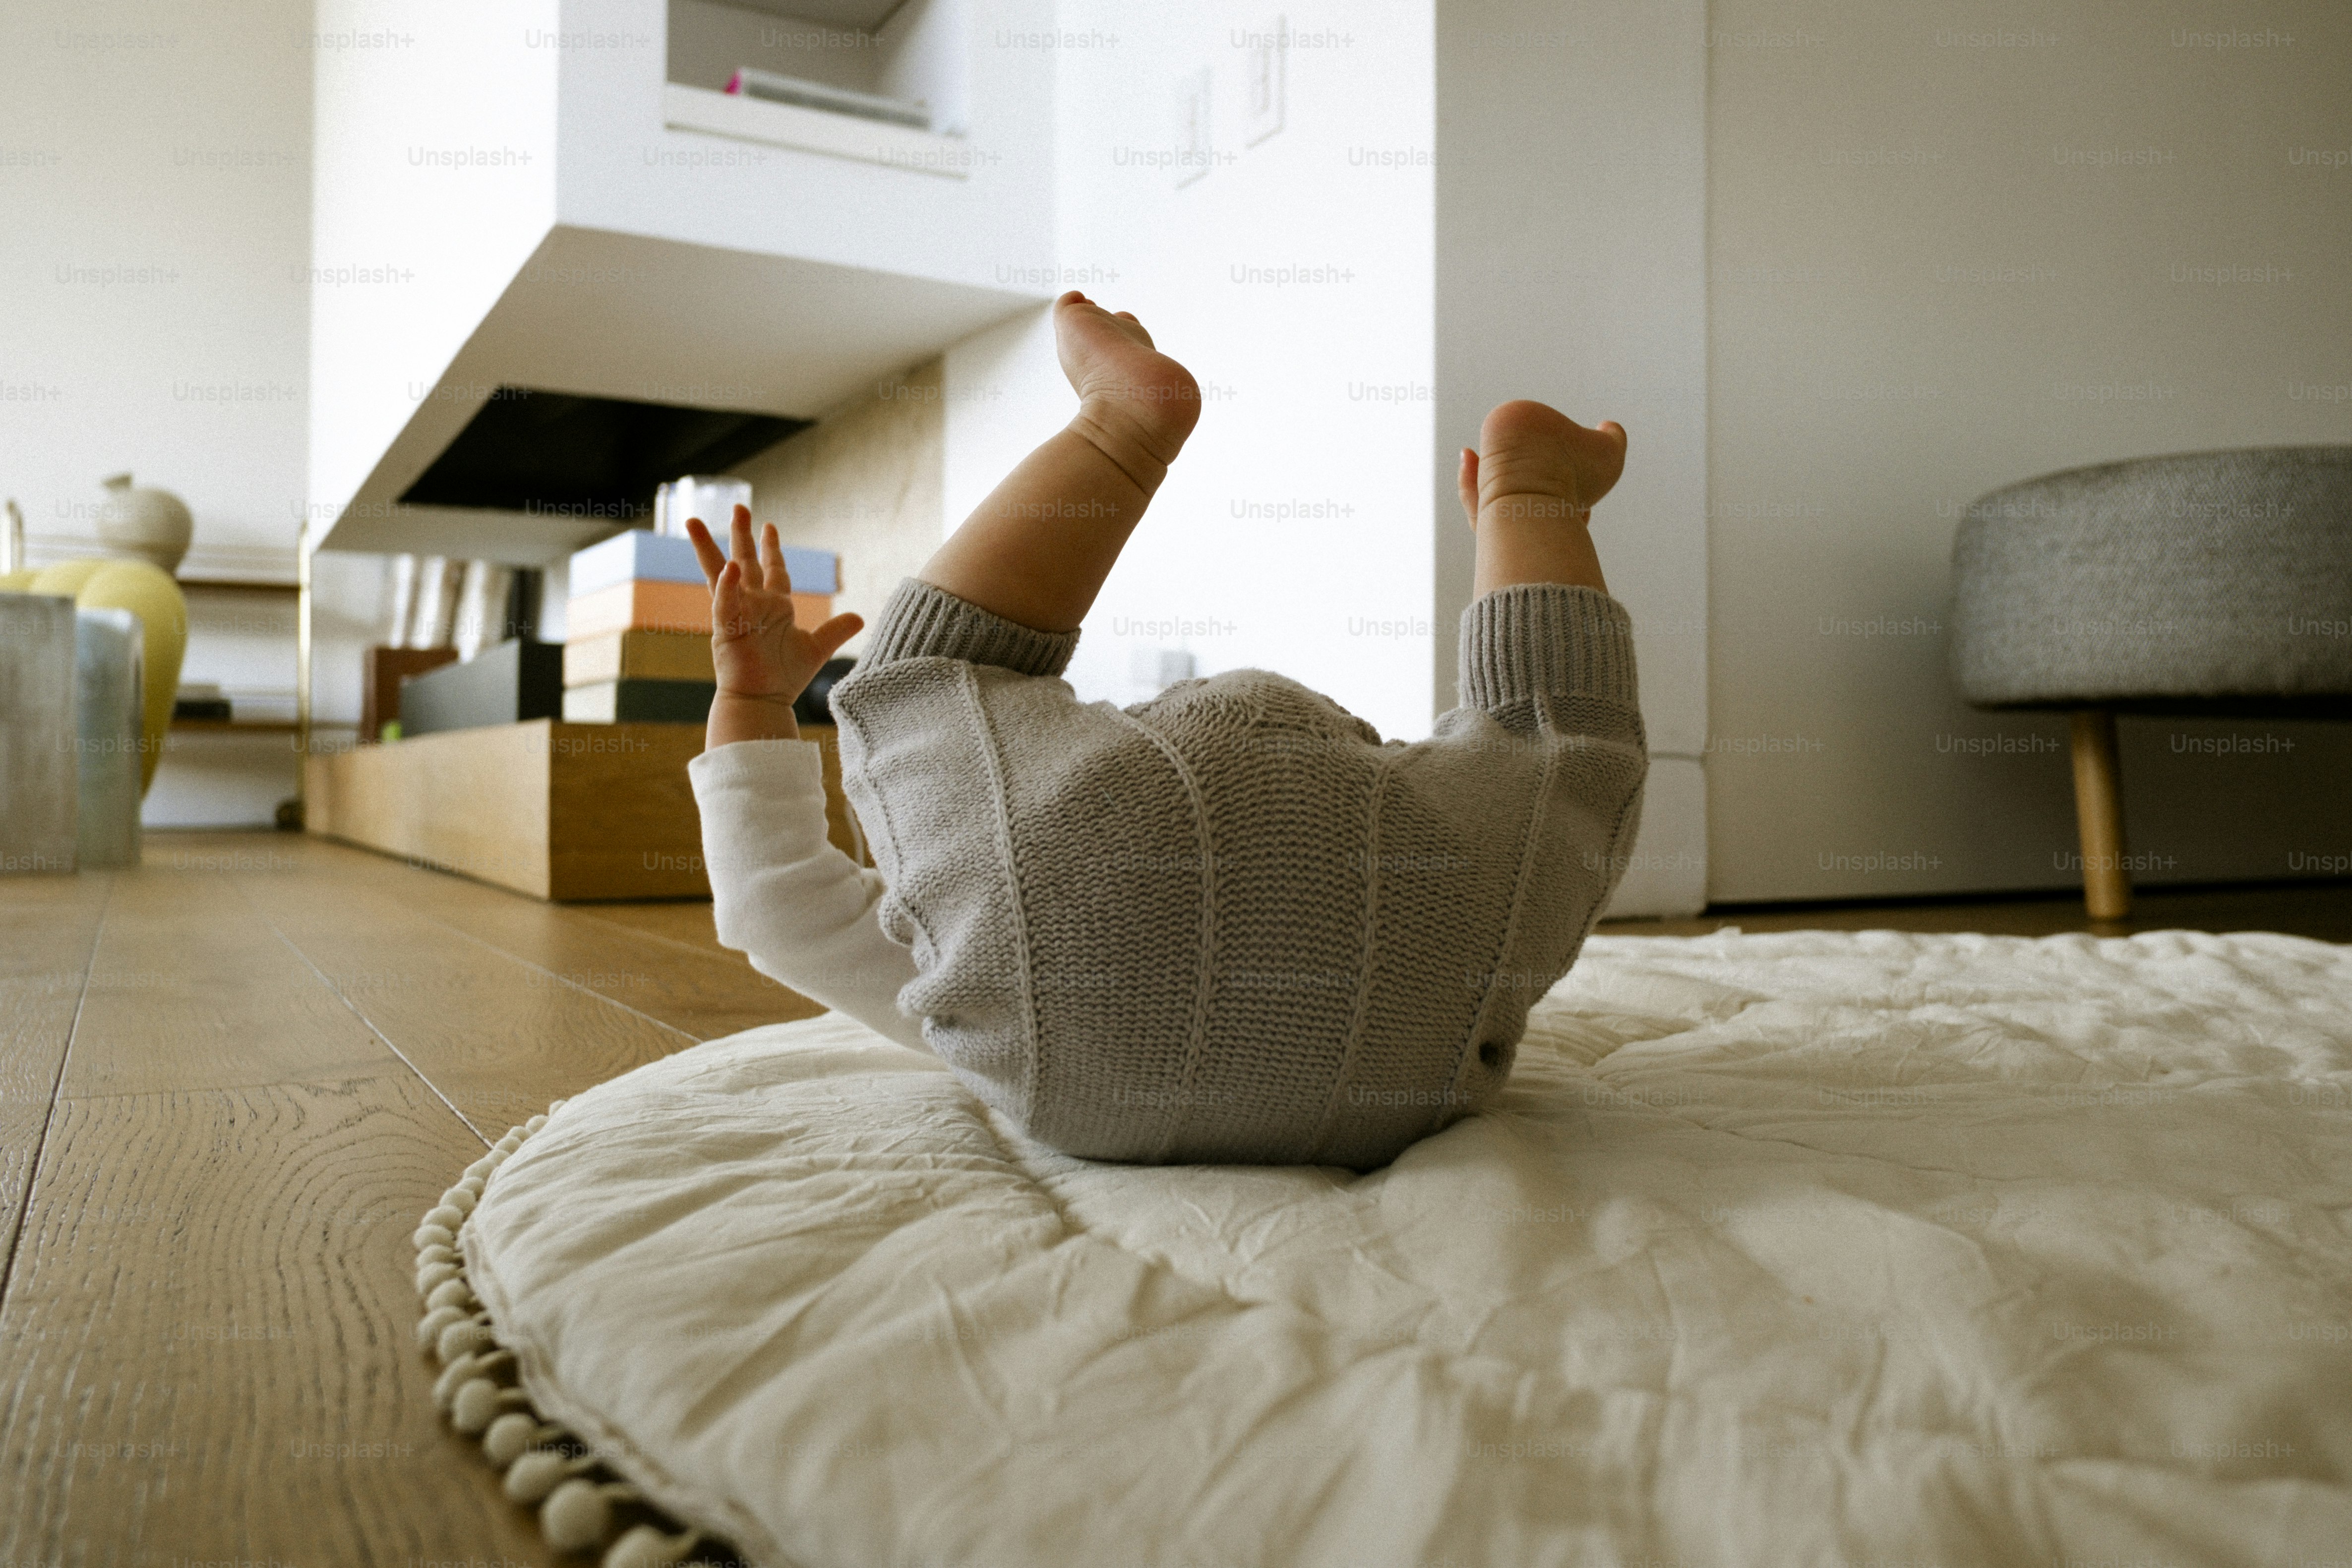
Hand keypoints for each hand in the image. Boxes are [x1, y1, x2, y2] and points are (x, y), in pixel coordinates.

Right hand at [686, 506, 861, 708]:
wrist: (764, 701)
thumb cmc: (784, 678)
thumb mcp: (817, 649)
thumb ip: (836, 631)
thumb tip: (860, 618)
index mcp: (773, 607)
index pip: (772, 569)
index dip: (771, 548)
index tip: (769, 526)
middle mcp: (752, 605)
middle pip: (744, 560)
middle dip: (741, 534)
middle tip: (738, 506)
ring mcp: (735, 614)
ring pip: (719, 573)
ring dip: (707, 548)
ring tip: (692, 521)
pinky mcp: (724, 629)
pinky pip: (724, 602)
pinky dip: (727, 586)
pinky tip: (729, 567)